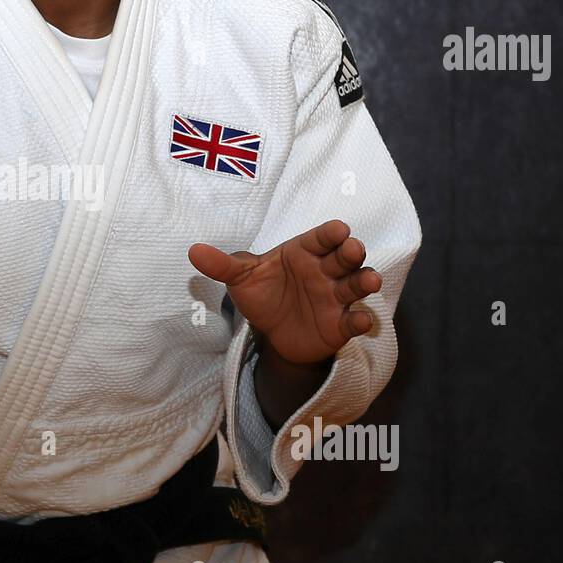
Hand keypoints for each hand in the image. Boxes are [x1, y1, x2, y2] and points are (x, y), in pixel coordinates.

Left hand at [188, 219, 382, 365]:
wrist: (272, 333)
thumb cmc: (263, 295)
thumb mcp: (241, 279)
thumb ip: (222, 265)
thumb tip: (194, 251)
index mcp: (304, 252)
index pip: (321, 238)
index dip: (331, 233)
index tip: (338, 229)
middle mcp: (325, 271)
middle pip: (344, 258)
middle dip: (351, 252)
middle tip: (352, 250)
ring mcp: (336, 297)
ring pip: (356, 284)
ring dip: (365, 281)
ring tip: (369, 281)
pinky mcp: (340, 324)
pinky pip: (354, 320)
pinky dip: (360, 320)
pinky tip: (361, 321)